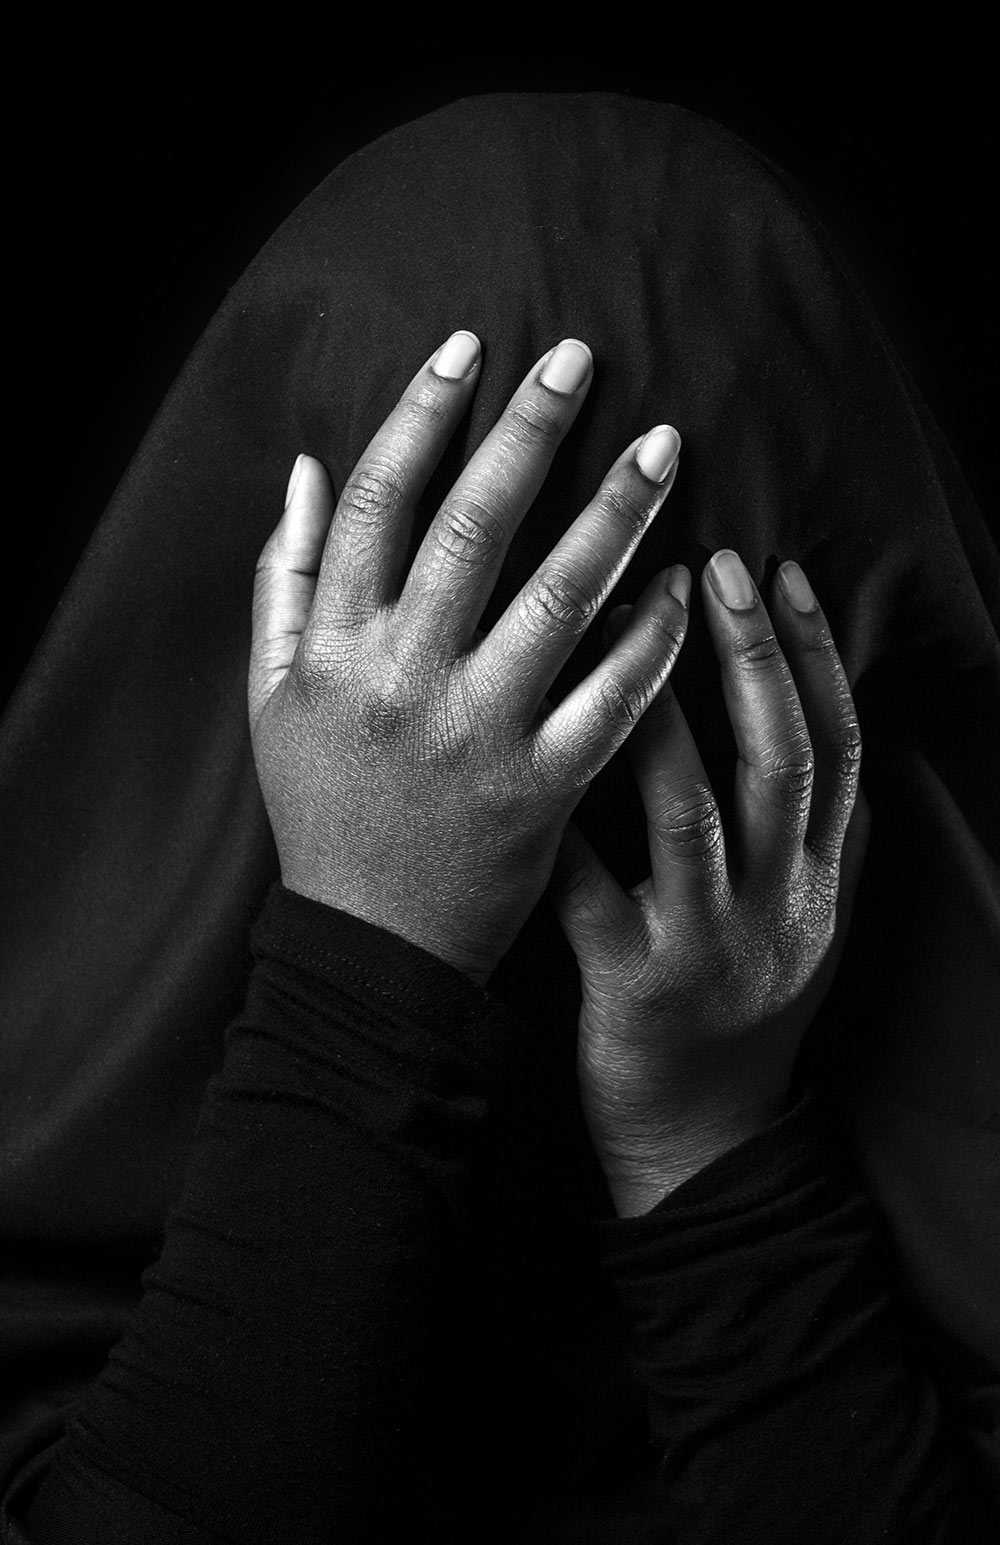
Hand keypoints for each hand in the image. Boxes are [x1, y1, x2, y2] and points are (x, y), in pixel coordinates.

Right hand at [248, 331, 687, 983]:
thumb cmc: (320, 808)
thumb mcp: (271, 695)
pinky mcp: (544, 789)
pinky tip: (687, 586)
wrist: (370, 945)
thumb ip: (283, 580)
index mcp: (334, 645)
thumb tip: (305, 467)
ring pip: (559, 598)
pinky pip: (614, 699)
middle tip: (583, 355)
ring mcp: (479, 733)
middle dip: (532, 430)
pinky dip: (654, 639)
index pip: (378, 501)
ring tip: (664, 447)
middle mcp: (405, 677)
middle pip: (476, 526)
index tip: (470, 348)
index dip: (423, 414)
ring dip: (617, 514)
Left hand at [551, 551, 869, 1212]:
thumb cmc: (746, 1015)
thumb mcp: (813, 925)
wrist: (704, 1140)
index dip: (814, 654)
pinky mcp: (632, 984)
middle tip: (713, 564)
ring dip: (660, 713)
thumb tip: (844, 740)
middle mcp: (777, 903)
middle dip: (751, 657)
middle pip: (780, 759)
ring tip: (622, 625)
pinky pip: (592, 889)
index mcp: (819, 878)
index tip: (779, 570)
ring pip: (691, 811)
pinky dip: (564, 820)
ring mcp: (708, 944)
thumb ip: (829, 839)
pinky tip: (522, 750)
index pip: (835, 745)